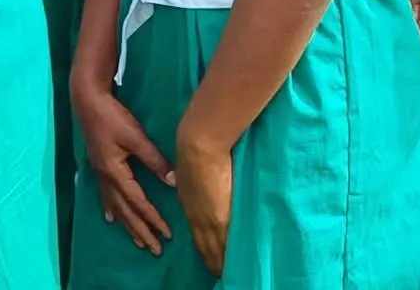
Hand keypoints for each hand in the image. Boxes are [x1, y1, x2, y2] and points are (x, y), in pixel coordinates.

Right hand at [71, 82, 173, 255]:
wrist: (88, 101)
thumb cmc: (113, 117)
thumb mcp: (136, 137)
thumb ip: (155, 160)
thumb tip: (173, 182)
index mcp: (115, 172)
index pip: (137, 202)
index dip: (152, 219)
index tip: (166, 234)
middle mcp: (105, 177)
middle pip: (125, 211)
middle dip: (140, 231)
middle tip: (155, 250)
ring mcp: (99, 173)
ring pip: (114, 206)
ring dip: (127, 225)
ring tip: (137, 241)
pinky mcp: (98, 166)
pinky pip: (105, 196)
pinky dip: (111, 209)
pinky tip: (111, 218)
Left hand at [173, 125, 233, 277]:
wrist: (199, 145)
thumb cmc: (194, 149)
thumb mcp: (186, 170)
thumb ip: (189, 180)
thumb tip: (183, 180)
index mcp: (189, 205)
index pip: (198, 233)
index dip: (205, 247)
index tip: (210, 257)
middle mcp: (196, 217)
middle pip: (206, 247)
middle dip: (213, 261)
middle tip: (220, 274)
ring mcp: (209, 220)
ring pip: (216, 250)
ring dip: (222, 263)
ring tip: (229, 274)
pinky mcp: (222, 220)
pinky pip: (226, 245)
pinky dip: (231, 257)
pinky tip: (236, 266)